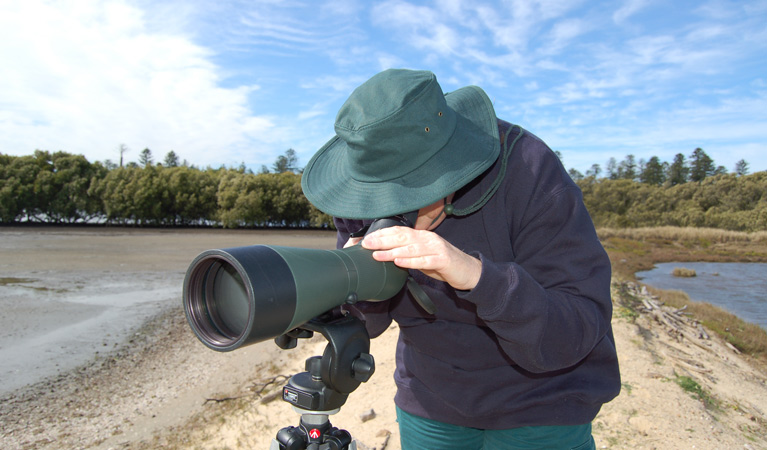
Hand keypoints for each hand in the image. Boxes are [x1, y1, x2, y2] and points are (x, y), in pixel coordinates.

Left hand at [361, 226, 481, 290]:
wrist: (468, 270)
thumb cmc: (441, 264)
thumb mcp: (422, 256)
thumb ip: (407, 253)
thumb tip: (385, 254)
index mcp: (422, 236)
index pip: (399, 231)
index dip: (382, 234)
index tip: (367, 238)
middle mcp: (428, 239)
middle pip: (402, 237)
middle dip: (382, 240)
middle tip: (366, 244)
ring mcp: (436, 249)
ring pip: (411, 248)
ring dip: (392, 251)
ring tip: (377, 255)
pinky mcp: (443, 261)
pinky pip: (425, 261)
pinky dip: (411, 262)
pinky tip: (399, 263)